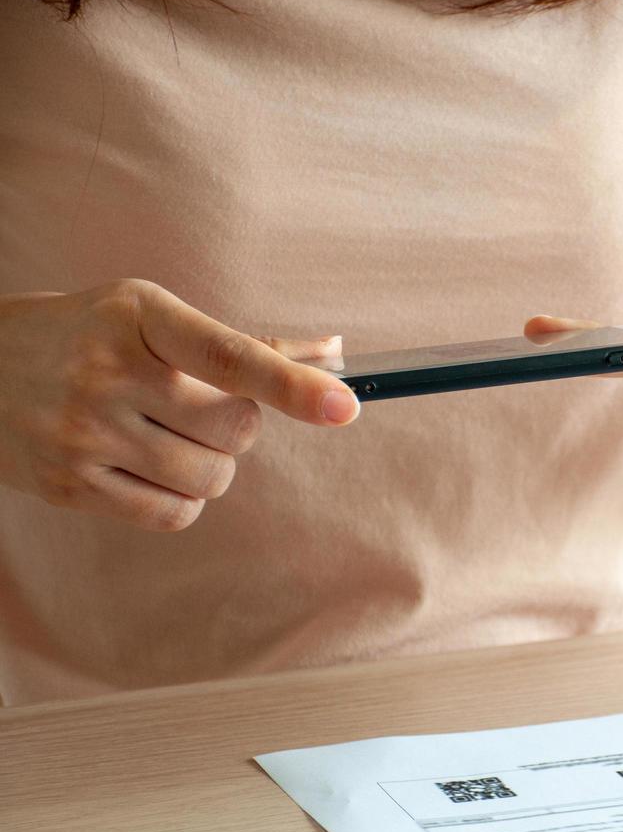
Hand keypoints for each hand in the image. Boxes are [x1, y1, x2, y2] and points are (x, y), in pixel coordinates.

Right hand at [0, 279, 357, 530]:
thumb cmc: (86, 337)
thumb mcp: (151, 316)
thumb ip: (245, 343)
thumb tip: (335, 354)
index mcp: (139, 317)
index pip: (231, 355)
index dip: (293, 385)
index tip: (344, 405)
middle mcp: (108, 373)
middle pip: (237, 429)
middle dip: (237, 426)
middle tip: (194, 407)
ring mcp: (83, 432)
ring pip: (212, 478)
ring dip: (210, 465)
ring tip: (164, 435)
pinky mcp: (68, 485)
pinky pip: (174, 514)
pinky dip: (181, 499)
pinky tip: (147, 466)